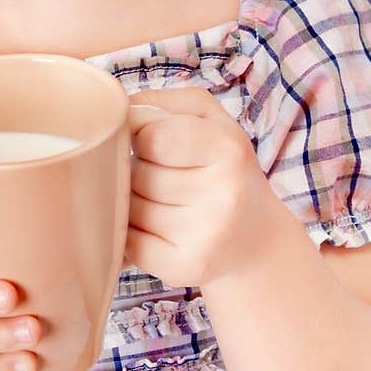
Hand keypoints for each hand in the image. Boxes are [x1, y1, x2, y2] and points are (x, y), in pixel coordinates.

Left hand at [124, 86, 278, 288]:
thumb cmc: (221, 167)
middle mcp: (224, 193)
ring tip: (164, 201)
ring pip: (129, 208)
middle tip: (164, 175)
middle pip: (138, 174)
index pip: (150, 137)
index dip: (141, 137)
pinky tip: (157, 229)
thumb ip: (161, 102)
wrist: (255, 238)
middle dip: (138, 170)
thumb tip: (115, 112)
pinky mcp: (185, 268)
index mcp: (228, 147)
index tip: (155, 143)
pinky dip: (131, 234)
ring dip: (133, 202)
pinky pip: (128, 242)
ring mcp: (205, 234)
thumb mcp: (208, 119)